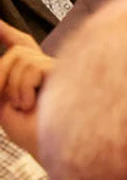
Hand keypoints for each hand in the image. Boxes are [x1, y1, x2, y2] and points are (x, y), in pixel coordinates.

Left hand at [0, 23, 50, 156]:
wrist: (52, 146)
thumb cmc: (32, 133)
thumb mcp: (3, 105)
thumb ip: (1, 83)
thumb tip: (7, 58)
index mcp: (34, 77)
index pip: (23, 45)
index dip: (9, 33)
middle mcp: (50, 70)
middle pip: (17, 51)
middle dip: (1, 73)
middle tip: (4, 98)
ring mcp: (60, 71)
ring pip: (21, 58)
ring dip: (13, 85)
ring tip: (24, 106)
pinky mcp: (66, 74)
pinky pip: (32, 67)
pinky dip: (24, 88)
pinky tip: (33, 104)